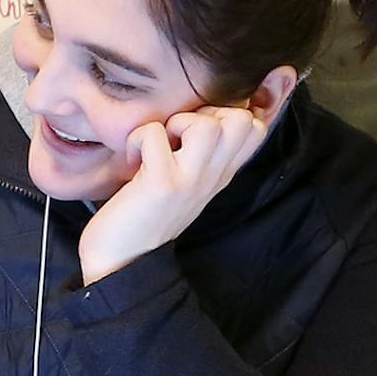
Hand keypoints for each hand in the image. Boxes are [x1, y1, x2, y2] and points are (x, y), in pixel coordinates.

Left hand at [78, 106, 266, 283]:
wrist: (121, 263)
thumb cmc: (145, 216)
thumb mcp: (185, 184)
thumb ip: (200, 154)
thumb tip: (201, 114)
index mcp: (220, 174)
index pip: (255, 128)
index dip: (227, 112)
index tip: (194, 129)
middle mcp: (212, 177)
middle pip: (242, 121)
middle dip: (207, 112)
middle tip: (178, 134)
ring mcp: (190, 181)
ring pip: (208, 125)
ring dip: (176, 122)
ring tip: (160, 145)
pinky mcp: (161, 184)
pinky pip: (154, 134)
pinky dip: (137, 138)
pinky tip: (132, 159)